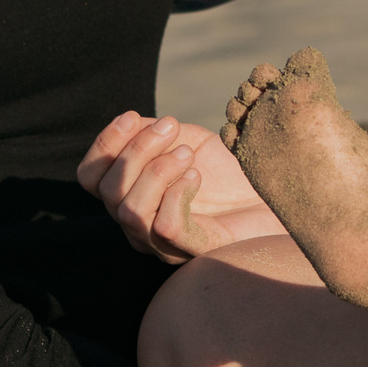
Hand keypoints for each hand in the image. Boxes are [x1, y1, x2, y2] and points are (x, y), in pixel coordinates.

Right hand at [79, 110, 283, 262]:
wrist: (277, 194)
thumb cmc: (229, 171)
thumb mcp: (185, 140)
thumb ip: (152, 132)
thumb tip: (129, 123)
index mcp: (131, 195)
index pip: (90, 177)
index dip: (105, 144)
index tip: (134, 115)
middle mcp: (139, 225)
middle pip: (108, 191)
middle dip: (137, 150)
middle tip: (172, 125)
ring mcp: (164, 243)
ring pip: (130, 211)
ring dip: (157, 171)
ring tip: (188, 153)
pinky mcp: (194, 251)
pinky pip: (166, 227)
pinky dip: (177, 193)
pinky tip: (197, 176)